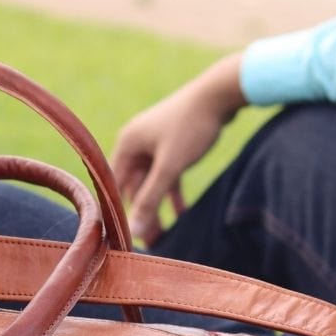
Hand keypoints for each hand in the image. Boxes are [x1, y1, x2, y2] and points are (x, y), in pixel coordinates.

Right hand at [111, 53, 245, 244]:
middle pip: (133, 187)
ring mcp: (154, 143)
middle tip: (151, 242)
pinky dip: (172, 192)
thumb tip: (134, 231)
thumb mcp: (169, 167)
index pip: (114, 186)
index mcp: (127, 144)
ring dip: (157, 206)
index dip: (119, 212)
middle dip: (142, 213)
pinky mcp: (172, 144)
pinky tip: (182, 213)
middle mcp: (136, 143)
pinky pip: (167, 174)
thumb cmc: (192, 127)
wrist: (221, 92)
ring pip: (151, 183)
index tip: (127, 238)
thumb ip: (151, 200)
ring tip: (164, 234)